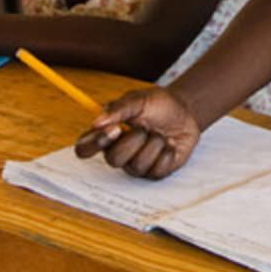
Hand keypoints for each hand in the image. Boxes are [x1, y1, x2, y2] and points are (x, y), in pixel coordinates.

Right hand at [74, 87, 202, 179]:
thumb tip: (97, 122)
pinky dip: (167, 152)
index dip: (94, 144)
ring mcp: (136, 164)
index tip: (114, 129)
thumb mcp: (140, 99)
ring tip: (160, 133)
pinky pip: (156, 170)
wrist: (186, 111)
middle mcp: (119, 152)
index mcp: (108, 134)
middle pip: (112, 160)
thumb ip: (119, 109)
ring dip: (153, 144)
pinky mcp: (155, 172)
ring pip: (136, 166)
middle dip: (133, 140)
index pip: (85, 148)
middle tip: (145, 126)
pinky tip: (170, 143)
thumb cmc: (158, 105)